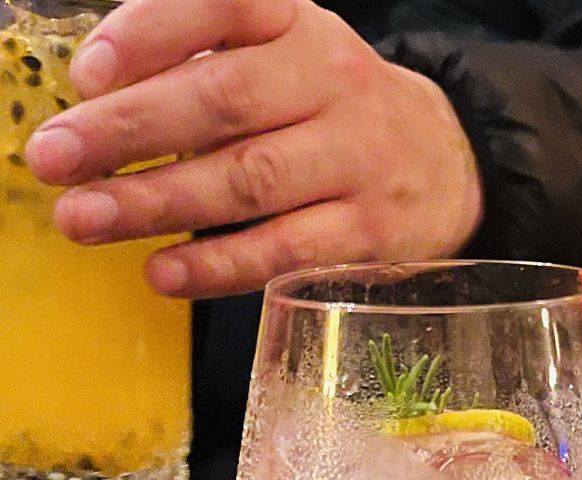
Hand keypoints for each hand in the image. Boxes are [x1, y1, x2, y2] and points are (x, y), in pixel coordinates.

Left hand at [24, 0, 484, 297]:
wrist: (446, 167)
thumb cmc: (327, 112)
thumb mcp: (278, 57)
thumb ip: (198, 66)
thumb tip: (97, 104)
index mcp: (296, 22)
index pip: (221, 6)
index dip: (150, 34)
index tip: (87, 73)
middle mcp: (330, 80)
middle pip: (222, 100)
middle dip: (128, 130)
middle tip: (56, 158)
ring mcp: (355, 160)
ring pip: (248, 180)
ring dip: (157, 202)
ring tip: (85, 219)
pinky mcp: (368, 234)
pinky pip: (283, 251)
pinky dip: (216, 265)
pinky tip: (161, 272)